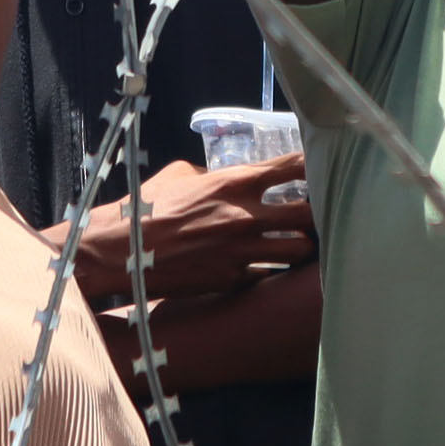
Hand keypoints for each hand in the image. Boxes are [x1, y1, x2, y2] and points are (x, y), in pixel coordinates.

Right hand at [61, 157, 316, 303]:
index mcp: (235, 182)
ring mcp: (243, 252)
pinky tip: (271, 266)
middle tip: (316, 213)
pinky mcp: (233, 280)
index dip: (314, 165)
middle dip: (317, 213)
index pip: (293, 166)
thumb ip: (213, 175)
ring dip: (302, 246)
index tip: (322, 166)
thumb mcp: (182, 175)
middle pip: (309, 214)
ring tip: (299, 243)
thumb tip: (224, 178)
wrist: (123, 250)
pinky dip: (274, 270)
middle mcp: (247, 216)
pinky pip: (270, 275)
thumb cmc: (148, 206)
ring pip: (299, 251)